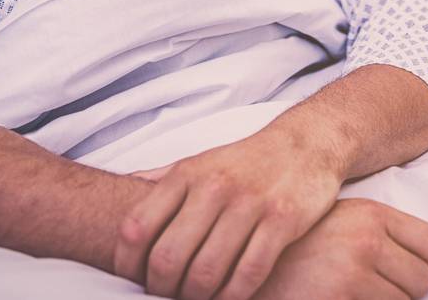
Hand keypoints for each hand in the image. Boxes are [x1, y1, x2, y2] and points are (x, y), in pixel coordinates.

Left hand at [114, 128, 343, 299]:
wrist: (307, 143)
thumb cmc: (247, 160)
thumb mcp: (199, 161)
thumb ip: (160, 179)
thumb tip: (121, 192)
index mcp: (186, 175)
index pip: (136, 227)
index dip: (126, 263)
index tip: (131, 280)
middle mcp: (214, 187)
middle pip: (168, 257)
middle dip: (161, 289)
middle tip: (165, 297)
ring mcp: (249, 204)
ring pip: (207, 271)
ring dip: (196, 297)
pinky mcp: (282, 221)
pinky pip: (249, 273)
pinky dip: (233, 296)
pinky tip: (228, 299)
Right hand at [254, 198, 427, 299]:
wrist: (241, 268)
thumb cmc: (293, 249)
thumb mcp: (337, 222)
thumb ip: (376, 232)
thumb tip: (425, 260)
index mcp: (369, 215)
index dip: (421, 263)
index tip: (401, 272)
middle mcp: (365, 241)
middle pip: (423, 280)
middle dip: (404, 292)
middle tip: (371, 290)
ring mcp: (353, 276)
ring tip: (351, 296)